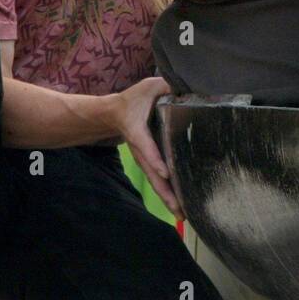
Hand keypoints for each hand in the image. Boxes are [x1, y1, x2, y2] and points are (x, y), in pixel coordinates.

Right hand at [113, 77, 182, 219]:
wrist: (113, 114)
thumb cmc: (134, 100)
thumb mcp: (149, 87)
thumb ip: (166, 85)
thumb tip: (185, 84)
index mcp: (138, 131)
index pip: (146, 146)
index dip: (155, 158)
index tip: (164, 172)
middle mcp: (141, 150)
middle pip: (152, 174)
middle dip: (165, 191)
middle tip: (179, 208)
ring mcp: (145, 159)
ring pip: (156, 182)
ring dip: (169, 199)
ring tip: (183, 215)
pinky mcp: (150, 163)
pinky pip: (160, 181)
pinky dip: (169, 194)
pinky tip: (182, 207)